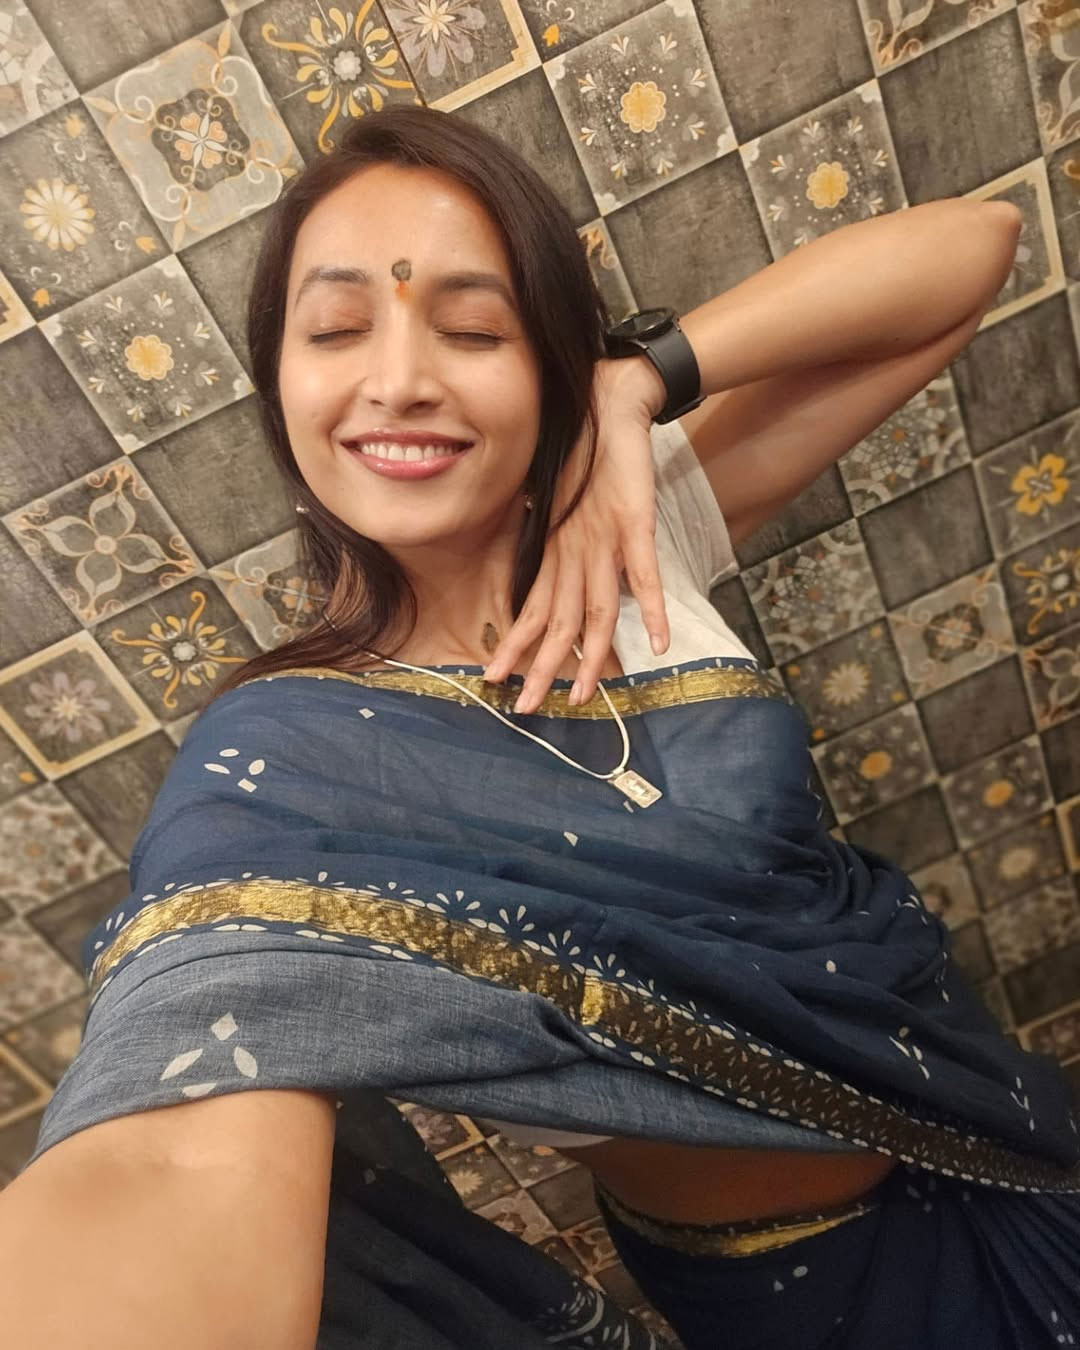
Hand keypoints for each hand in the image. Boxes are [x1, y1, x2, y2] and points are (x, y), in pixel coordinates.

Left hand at [483, 355, 669, 712]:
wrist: (607, 400)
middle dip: (542, 668)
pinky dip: (652, 609)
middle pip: (556, 622)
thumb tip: (561, 582)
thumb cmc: (584, 453)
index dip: (517, 646)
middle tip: (526, 710)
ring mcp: (603, 539)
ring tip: (585, 697)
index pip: (532, 608)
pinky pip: (642, 572)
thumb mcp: (566, 506)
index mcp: (554, 549)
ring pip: (594, 610)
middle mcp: (573, 551)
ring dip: (591, 657)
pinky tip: (656, 645)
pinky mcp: (634, 522)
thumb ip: (565, 547)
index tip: (497, 681)